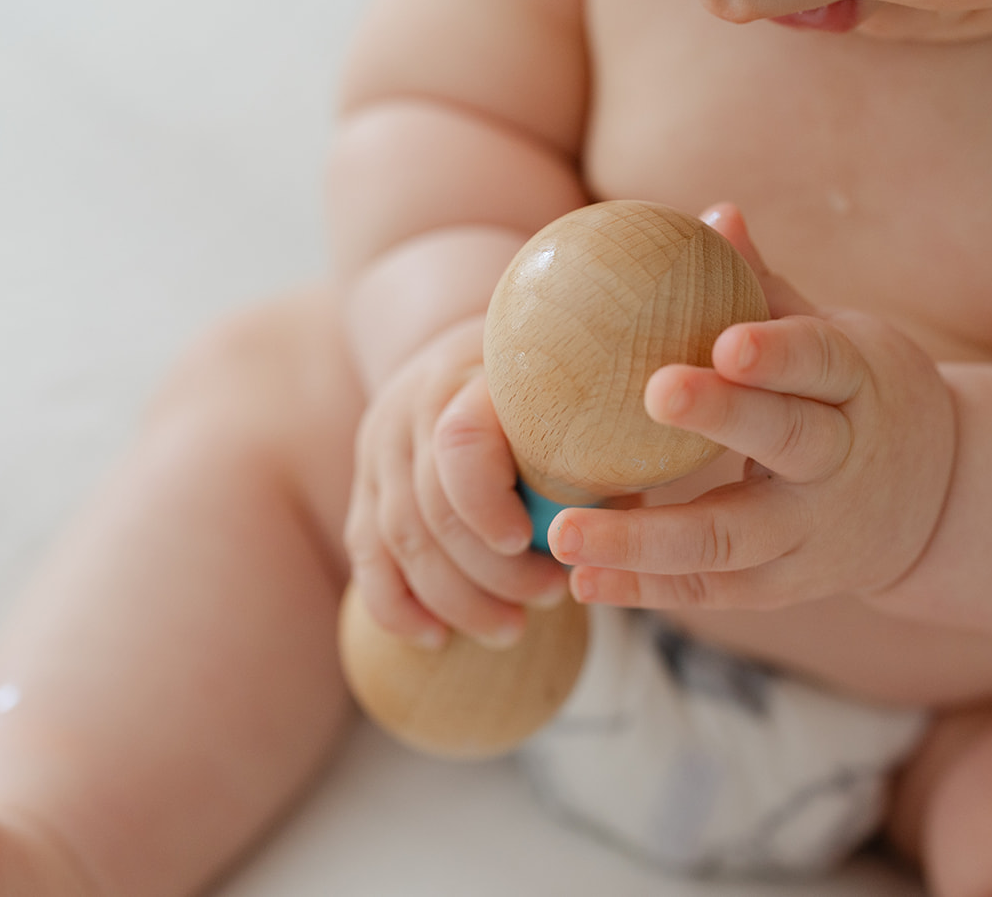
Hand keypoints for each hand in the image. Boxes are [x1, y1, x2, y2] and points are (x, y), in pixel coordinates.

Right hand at [344, 315, 570, 648]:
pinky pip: (366, 554)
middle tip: (551, 597)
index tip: (530, 542)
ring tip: (511, 630)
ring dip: (455, 598)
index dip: (486, 503)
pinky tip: (434, 638)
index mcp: (471, 381)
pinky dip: (396, 605)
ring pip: (399, 540)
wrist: (461, 354)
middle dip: (491, 571)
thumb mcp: (573, 395)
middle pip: (431, 508)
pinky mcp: (366, 487)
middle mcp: (412, 410)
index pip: (459, 444)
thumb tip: (625, 528)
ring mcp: (381, 451)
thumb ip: (594, 452)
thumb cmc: (544, 388)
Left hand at [548, 205, 956, 612]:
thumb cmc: (861, 393)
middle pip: (786, 442)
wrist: (938, 498)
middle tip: (654, 392)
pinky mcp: (788, 583)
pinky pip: (714, 591)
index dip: (779, 352)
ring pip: (734, 539)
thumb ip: (770, 290)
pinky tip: (584, 579)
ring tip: (566, 531)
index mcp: (858, 383)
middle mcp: (842, 462)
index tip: (728, 341)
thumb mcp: (838, 338)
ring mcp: (815, 532)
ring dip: (645, 540)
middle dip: (724, 417)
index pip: (823, 361)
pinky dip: (647, 589)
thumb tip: (714, 213)